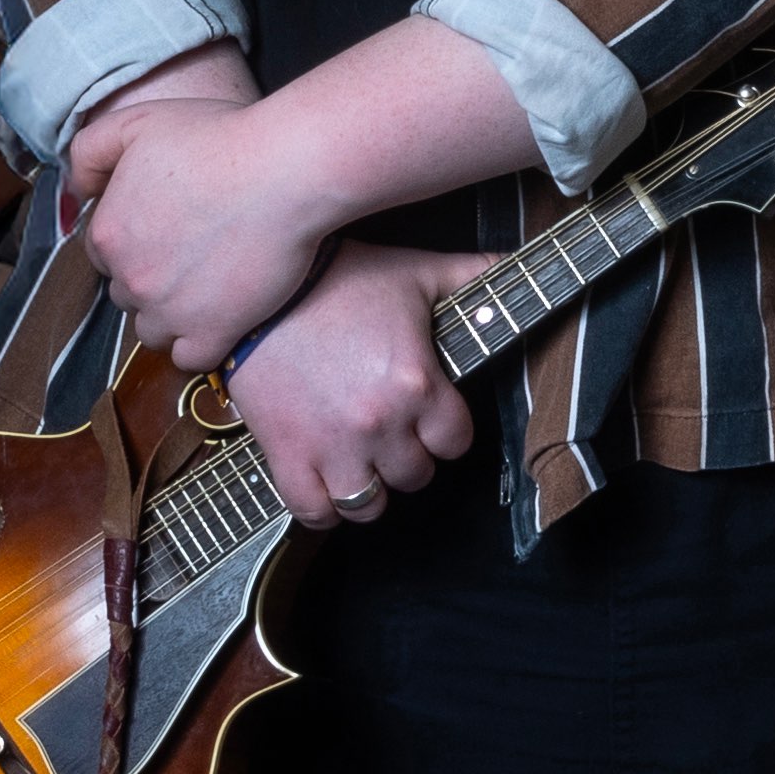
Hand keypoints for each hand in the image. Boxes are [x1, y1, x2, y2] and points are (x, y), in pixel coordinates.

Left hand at [76, 55, 338, 366]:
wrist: (284, 169)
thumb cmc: (218, 137)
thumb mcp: (137, 123)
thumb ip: (90, 153)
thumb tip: (76, 191)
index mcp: (108, 233)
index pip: (104, 252)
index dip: (135, 237)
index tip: (169, 224)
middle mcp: (130, 279)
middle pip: (127, 292)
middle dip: (151, 276)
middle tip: (193, 249)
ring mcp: (170, 312)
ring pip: (153, 330)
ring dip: (170, 314)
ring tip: (207, 285)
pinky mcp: (212, 333)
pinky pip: (190, 358)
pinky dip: (200, 343)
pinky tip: (220, 317)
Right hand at [215, 244, 487, 528]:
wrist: (258, 285)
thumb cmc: (338, 277)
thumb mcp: (416, 271)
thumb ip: (475, 274)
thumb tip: (516, 261)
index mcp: (415, 384)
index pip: (455, 442)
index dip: (445, 430)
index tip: (428, 417)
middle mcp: (379, 423)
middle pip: (415, 475)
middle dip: (407, 454)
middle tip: (389, 430)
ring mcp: (332, 445)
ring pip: (370, 504)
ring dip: (369, 487)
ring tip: (361, 461)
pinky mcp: (287, 454)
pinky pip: (314, 511)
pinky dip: (322, 506)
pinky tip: (324, 481)